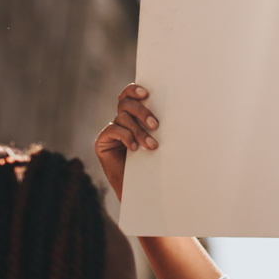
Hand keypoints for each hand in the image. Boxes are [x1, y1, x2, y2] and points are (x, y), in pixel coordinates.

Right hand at [96, 84, 160, 200]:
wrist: (141, 188)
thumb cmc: (154, 163)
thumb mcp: (159, 141)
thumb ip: (157, 127)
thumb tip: (176, 112)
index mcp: (134, 116)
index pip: (129, 95)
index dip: (134, 90)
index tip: (146, 93)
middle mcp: (121, 120)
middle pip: (125, 103)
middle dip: (142, 112)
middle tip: (156, 125)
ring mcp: (111, 130)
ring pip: (122, 117)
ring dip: (139, 130)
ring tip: (151, 145)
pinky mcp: (102, 142)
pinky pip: (113, 130)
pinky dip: (126, 137)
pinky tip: (134, 149)